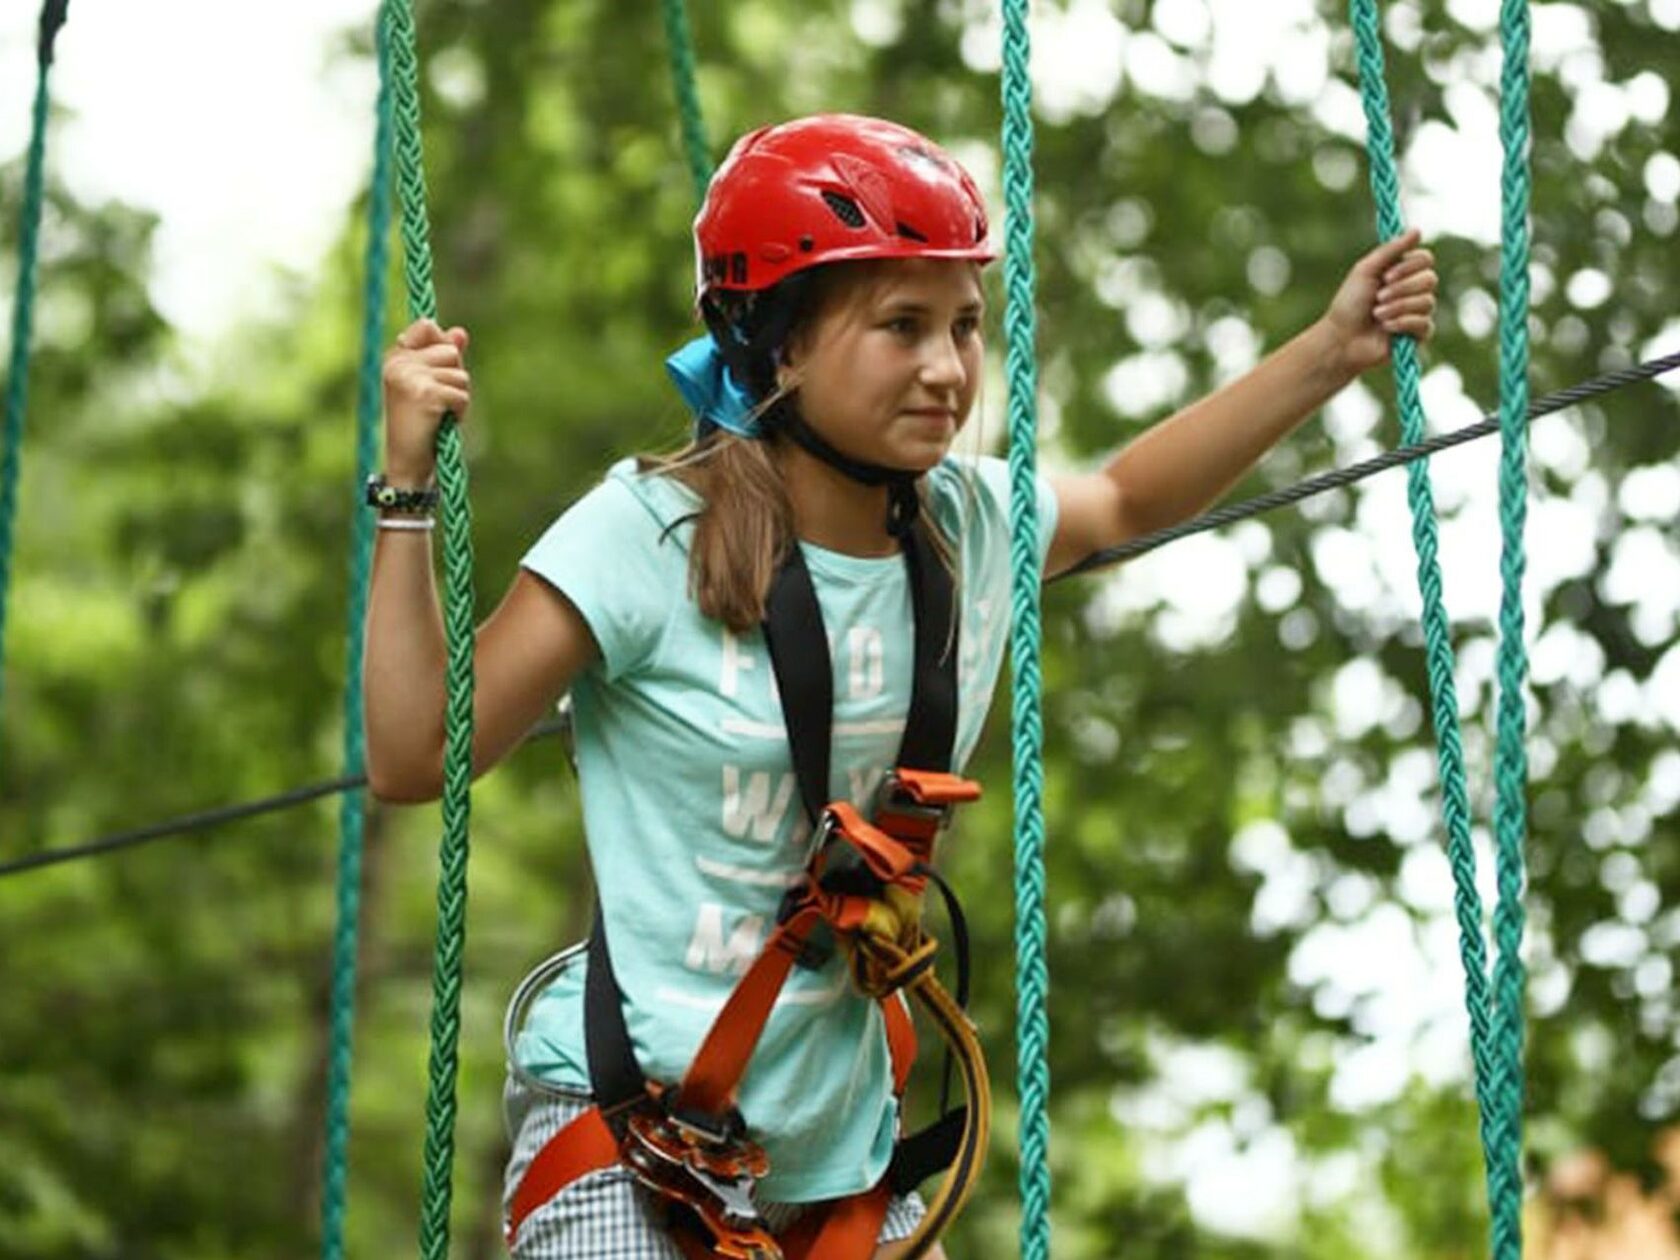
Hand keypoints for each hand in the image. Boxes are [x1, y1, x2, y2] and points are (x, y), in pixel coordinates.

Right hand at [382, 318, 471, 483]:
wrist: (408, 464)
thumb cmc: (421, 426)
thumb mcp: (432, 386)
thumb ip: (443, 359)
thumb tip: (460, 332)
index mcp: (394, 357)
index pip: (427, 326)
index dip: (443, 347)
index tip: (435, 374)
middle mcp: (398, 363)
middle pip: (451, 352)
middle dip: (455, 379)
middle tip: (437, 403)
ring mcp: (410, 376)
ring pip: (460, 375)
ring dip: (458, 398)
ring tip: (438, 415)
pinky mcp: (426, 393)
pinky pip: (461, 393)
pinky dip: (459, 411)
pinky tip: (441, 423)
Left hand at [1321, 228, 1437, 376]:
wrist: (1341, 338)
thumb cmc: (1349, 304)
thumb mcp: (1366, 270)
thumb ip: (1391, 249)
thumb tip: (1418, 230)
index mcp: (1402, 271)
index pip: (1425, 259)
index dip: (1408, 267)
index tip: (1385, 276)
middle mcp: (1413, 289)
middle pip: (1430, 279)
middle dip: (1401, 289)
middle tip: (1378, 297)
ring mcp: (1417, 311)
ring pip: (1427, 302)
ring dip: (1398, 307)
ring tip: (1376, 314)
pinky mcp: (1418, 334)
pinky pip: (1425, 324)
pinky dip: (1402, 324)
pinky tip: (1386, 328)